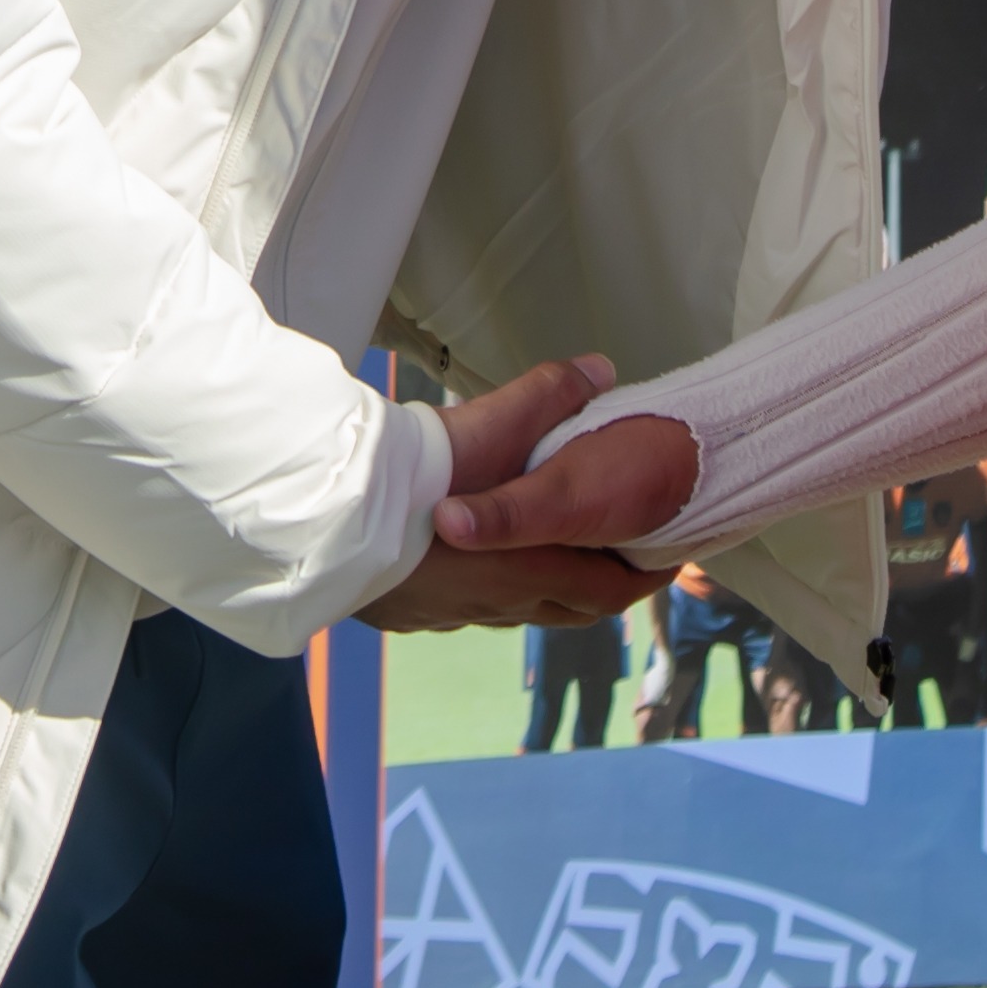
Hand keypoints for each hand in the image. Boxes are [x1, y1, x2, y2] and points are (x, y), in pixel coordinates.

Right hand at [361, 354, 697, 630]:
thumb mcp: (491, 426)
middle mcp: (494, 605)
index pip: (605, 591)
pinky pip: (460, 612)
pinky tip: (466, 570)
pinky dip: (480, 592)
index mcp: (527, 570)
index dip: (640, 579)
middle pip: (564, 610)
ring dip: (535, 591)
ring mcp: (446, 615)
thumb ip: (550, 396)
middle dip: (594, 589)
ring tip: (543, 559)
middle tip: (613, 563)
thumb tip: (601, 370)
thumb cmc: (413, 482)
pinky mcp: (405, 617)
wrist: (326, 521)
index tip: (661, 563)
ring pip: (510, 613)